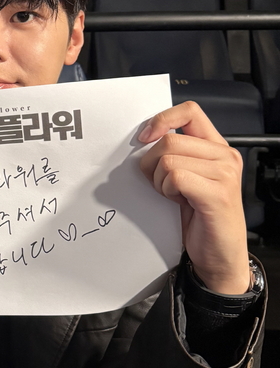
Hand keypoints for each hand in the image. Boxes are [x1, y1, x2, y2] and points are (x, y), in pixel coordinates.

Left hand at [139, 101, 249, 294]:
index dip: (162, 119)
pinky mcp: (217, 193)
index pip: (189, 111)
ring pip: (168, 159)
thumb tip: (143, 140)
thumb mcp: (187, 179)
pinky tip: (179, 202)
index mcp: (217, 147)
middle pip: (169, 139)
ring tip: (174, 195)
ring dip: (160, 181)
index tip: (144, 137)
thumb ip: (175, 155)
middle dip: (152, 163)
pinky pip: (175, 177)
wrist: (218, 255)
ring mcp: (224, 174)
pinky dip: (167, 190)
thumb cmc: (200, 218)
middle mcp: (225, 156)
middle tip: (162, 184)